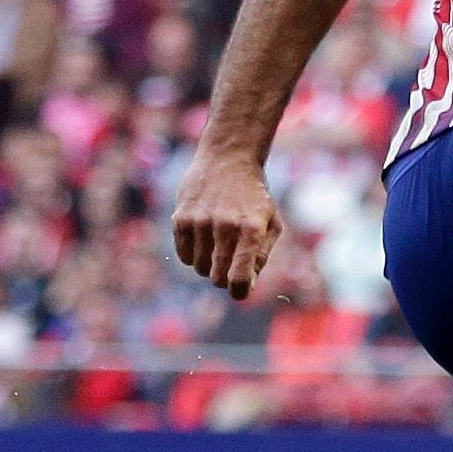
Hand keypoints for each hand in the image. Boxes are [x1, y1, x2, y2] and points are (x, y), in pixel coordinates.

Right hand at [172, 149, 283, 299]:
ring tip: (218, 245)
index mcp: (252, 230)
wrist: (228, 160)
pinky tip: (203, 237)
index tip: (240, 290)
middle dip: (225, 278)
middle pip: (217, 278)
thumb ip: (262, 255)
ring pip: (199, 268)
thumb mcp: (271, 222)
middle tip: (230, 264)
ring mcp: (200, 222)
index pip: (240, 278)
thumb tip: (247, 285)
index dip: (240, 291)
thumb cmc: (254, 196)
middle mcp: (225, 227)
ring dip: (209, 264)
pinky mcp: (181, 218)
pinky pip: (184, 256)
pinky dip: (193, 254)